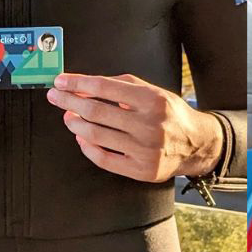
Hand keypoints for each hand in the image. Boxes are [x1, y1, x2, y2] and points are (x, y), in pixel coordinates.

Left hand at [46, 73, 223, 182]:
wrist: (196, 143)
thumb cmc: (169, 114)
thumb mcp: (152, 91)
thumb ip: (121, 86)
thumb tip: (84, 85)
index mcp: (151, 100)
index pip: (104, 88)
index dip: (77, 83)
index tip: (61, 81)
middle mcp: (149, 125)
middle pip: (95, 111)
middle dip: (69, 102)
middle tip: (55, 96)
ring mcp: (144, 150)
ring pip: (95, 135)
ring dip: (74, 124)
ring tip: (68, 116)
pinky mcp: (141, 169)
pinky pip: (103, 158)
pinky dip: (87, 147)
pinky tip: (81, 138)